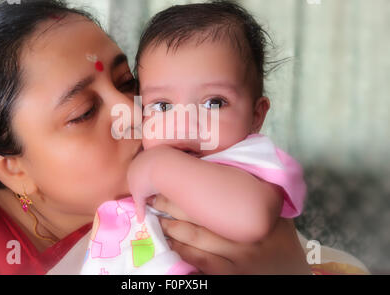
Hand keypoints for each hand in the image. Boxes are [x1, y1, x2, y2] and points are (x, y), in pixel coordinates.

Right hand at [127, 146, 168, 221]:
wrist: (156, 166)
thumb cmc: (145, 182)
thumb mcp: (139, 196)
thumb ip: (139, 207)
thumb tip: (140, 220)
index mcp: (131, 171)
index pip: (134, 180)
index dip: (141, 188)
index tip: (149, 195)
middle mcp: (138, 161)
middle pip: (142, 170)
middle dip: (148, 178)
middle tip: (156, 187)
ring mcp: (148, 154)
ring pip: (152, 163)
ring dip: (157, 170)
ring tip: (165, 179)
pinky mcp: (159, 150)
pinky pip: (162, 158)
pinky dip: (166, 165)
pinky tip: (170, 170)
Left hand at [153, 194, 310, 273]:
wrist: (291, 276)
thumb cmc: (280, 243)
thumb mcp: (277, 217)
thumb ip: (257, 198)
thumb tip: (225, 171)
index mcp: (258, 215)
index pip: (221, 198)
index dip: (193, 188)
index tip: (175, 179)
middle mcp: (248, 237)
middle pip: (202, 216)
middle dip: (173, 206)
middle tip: (156, 196)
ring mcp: (239, 260)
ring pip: (195, 240)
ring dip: (171, 228)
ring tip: (158, 218)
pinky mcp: (230, 277)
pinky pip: (199, 262)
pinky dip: (181, 250)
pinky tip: (170, 242)